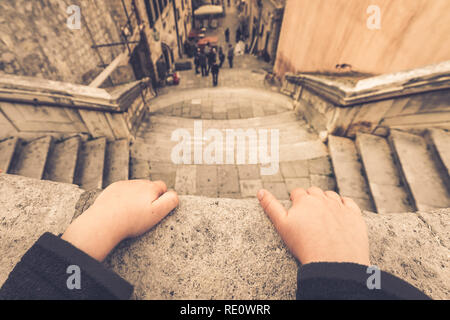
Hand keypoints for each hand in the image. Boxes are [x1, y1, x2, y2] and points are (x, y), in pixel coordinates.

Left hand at [62, 180, 178, 260]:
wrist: (104, 222)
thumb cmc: (132, 220)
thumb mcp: (157, 213)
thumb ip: (170, 201)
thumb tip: (175, 194)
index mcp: (150, 187)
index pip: (163, 187)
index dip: (161, 198)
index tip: (156, 210)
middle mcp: (138, 182)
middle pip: (149, 186)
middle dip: (149, 197)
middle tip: (144, 213)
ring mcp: (124, 185)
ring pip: (136, 188)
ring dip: (137, 197)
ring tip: (132, 212)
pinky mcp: (112, 189)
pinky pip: (123, 191)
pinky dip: (124, 198)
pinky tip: (121, 209)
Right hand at [257, 187, 369, 265]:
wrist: (334, 262)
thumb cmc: (304, 245)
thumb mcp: (282, 226)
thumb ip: (270, 206)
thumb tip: (260, 191)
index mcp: (304, 200)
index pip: (297, 193)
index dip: (295, 201)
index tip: (296, 210)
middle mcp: (322, 199)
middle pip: (314, 192)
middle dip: (310, 199)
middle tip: (308, 214)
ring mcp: (340, 206)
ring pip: (331, 196)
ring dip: (326, 200)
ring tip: (322, 214)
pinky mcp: (354, 215)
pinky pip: (348, 203)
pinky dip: (343, 205)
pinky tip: (339, 213)